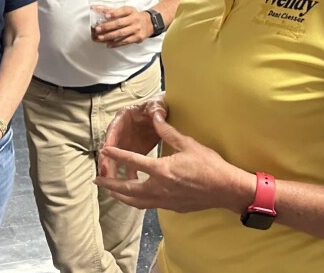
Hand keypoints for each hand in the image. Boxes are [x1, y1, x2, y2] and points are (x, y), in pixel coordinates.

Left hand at [93, 7, 152, 47]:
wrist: (149, 23)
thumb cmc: (132, 16)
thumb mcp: (125, 10)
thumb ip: (110, 9)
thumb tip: (94, 8)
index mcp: (131, 10)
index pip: (122, 11)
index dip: (114, 13)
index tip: (106, 15)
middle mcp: (135, 19)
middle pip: (120, 23)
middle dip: (108, 26)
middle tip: (98, 29)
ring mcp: (137, 29)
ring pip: (122, 33)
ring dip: (110, 36)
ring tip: (100, 38)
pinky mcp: (138, 37)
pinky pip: (125, 41)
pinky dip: (116, 43)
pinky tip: (109, 44)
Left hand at [95, 112, 250, 213]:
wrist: (226, 189)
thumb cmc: (209, 165)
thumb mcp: (188, 144)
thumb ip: (167, 131)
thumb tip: (155, 116)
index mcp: (162, 170)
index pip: (133, 161)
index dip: (116, 155)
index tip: (104, 151)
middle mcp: (159, 188)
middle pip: (127, 189)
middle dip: (110, 184)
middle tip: (97, 181)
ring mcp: (165, 200)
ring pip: (135, 202)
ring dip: (120, 196)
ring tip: (110, 191)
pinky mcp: (171, 207)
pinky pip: (148, 205)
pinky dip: (136, 201)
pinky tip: (134, 197)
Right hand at [99, 94, 166, 178]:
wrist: (162, 114)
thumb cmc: (156, 107)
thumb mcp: (157, 105)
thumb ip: (156, 109)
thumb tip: (156, 112)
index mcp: (124, 118)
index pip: (113, 128)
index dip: (109, 139)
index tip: (105, 149)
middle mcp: (120, 131)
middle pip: (110, 146)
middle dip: (106, 160)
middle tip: (104, 171)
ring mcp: (125, 143)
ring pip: (115, 158)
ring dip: (112, 170)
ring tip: (110, 183)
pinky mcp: (132, 152)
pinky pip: (127, 164)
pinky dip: (128, 174)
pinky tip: (131, 183)